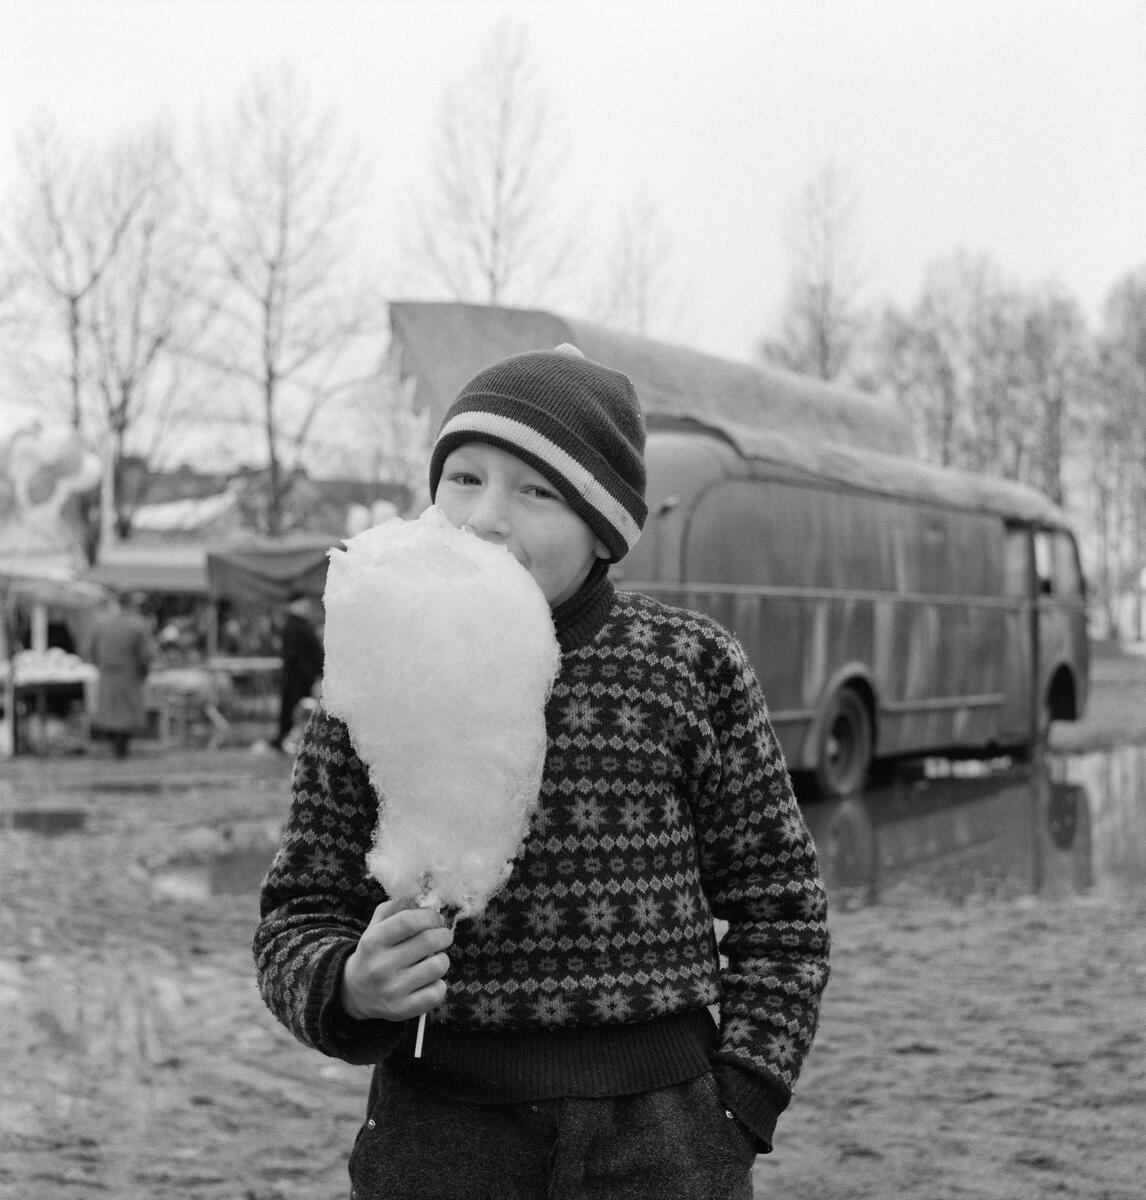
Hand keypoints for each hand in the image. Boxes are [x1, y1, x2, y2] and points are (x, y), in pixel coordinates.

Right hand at [340, 899, 453, 1021]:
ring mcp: (391, 991)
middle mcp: (380, 967)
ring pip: (438, 966)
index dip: (430, 916)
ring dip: (442, 958)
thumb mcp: (375, 926)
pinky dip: (439, 984)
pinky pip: (437, 992)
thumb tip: (422, 901)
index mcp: (372, 942)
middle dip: (444, 935)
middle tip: (442, 936)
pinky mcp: (401, 1010)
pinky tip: (429, 980)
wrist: (353, 992)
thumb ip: (396, 908)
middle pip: (429, 941)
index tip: (436, 919)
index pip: (409, 921)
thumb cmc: (374, 952)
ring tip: (434, 959)